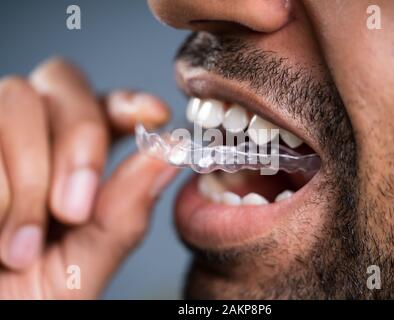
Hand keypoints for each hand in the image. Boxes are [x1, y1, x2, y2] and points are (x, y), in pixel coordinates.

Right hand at [0, 58, 177, 298]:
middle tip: (74, 209)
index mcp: (73, 162)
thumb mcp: (84, 265)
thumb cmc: (25, 298)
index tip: (156, 114)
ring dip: (28, 177)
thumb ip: (126, 213)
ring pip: (18, 98)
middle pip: (64, 81)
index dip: (130, 101)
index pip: (106, 106)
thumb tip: (171, 153)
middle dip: (78, 141)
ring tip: (21, 246)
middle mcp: (34, 138)